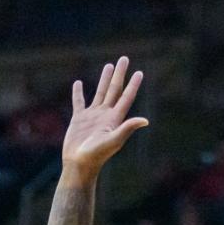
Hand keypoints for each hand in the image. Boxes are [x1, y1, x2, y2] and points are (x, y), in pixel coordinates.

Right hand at [62, 56, 147, 180]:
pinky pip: (79, 102)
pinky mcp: (79, 119)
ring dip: (105, 80)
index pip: (126, 98)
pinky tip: (78, 83)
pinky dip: (78, 92)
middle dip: (120, 75)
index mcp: (115, 119)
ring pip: (100, 93)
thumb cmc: (97, 155)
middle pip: (114, 90)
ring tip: (109, 66)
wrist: (80, 165)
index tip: (139, 72)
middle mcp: (105, 115)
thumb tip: (145, 120)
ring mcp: (92, 117)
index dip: (133, 85)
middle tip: (124, 59)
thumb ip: (127, 128)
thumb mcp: (113, 140)